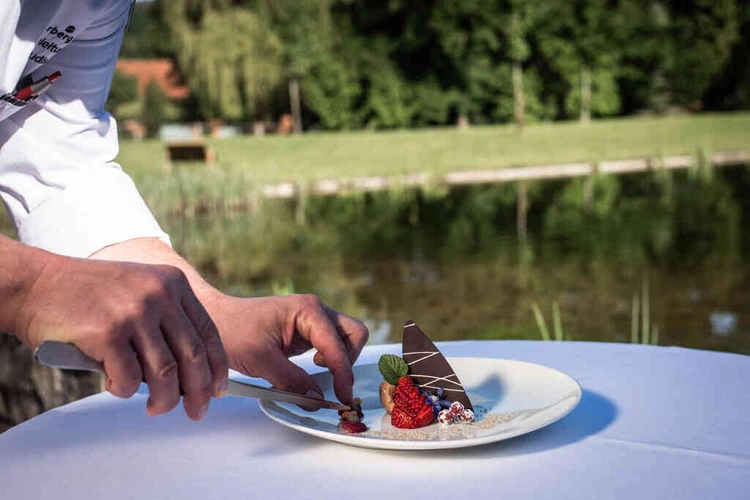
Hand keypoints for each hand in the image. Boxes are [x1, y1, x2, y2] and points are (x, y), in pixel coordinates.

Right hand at [15, 255, 228, 420]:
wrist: (39, 284)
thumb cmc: (88, 294)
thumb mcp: (140, 290)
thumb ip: (166, 320)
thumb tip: (192, 371)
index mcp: (173, 284)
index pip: (208, 333)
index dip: (217, 367)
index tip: (219, 389)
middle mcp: (159, 295)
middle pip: (192, 356)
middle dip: (199, 391)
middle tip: (197, 411)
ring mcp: (135, 313)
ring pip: (165, 374)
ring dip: (164, 399)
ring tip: (155, 407)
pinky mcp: (108, 333)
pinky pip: (128, 379)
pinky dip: (125, 391)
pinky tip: (116, 385)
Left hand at [206, 294, 368, 404]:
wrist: (214, 320)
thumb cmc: (233, 332)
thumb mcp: (261, 361)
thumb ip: (293, 381)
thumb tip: (317, 400)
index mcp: (308, 310)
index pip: (337, 346)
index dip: (342, 374)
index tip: (342, 399)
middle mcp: (315, 310)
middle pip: (354, 334)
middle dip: (348, 360)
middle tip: (334, 383)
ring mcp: (313, 319)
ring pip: (346, 339)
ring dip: (340, 360)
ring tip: (319, 375)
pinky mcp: (307, 331)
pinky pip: (331, 345)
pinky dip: (330, 360)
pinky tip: (312, 368)